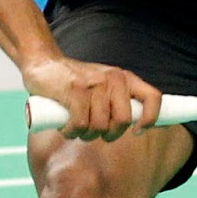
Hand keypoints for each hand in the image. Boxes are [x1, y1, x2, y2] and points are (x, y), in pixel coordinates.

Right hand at [21, 54, 162, 140]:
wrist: (44, 63)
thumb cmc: (75, 82)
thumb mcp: (103, 85)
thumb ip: (117, 101)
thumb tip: (136, 128)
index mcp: (124, 78)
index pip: (153, 98)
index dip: (150, 119)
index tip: (137, 132)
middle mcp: (113, 78)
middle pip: (123, 121)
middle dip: (108, 134)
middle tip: (94, 132)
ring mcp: (94, 83)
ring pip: (99, 126)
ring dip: (85, 134)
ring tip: (75, 126)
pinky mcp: (75, 90)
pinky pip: (80, 125)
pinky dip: (71, 131)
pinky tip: (66, 126)